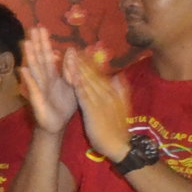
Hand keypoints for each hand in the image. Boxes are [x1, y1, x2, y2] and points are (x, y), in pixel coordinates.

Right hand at [19, 27, 80, 133]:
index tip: (42, 29)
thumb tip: (70, 50)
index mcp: (53, 75)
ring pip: (35, 70)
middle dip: (37, 44)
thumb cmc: (64, 106)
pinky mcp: (37, 100)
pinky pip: (33, 88)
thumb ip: (70, 69)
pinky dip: (28, 79)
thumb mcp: (73, 85)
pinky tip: (23, 69)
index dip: (45, 43)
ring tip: (27, 43)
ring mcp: (39, 88)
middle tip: (33, 28)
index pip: (48, 56)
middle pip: (40, 59)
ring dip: (30, 57)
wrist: (58, 125)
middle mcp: (44, 79)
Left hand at [64, 47, 135, 162]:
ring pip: (87, 81)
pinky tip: (72, 76)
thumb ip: (121, 91)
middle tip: (73, 46)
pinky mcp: (92, 111)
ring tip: (70, 55)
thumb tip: (118, 76)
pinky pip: (84, 96)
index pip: (99, 74)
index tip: (82, 49)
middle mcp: (106, 93)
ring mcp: (100, 101)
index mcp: (111, 92)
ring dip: (78, 68)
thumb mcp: (121, 106)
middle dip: (82, 60)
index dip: (90, 61)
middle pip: (92, 74)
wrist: (120, 145)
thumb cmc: (117, 127)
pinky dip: (78, 85)